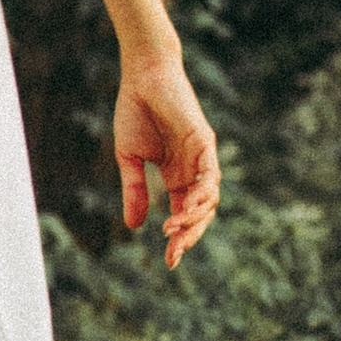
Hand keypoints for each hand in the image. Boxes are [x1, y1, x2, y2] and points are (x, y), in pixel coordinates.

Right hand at [115, 54, 219, 267]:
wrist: (142, 78)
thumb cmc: (135, 112)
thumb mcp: (129, 160)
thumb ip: (135, 191)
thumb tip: (134, 227)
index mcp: (177, 176)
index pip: (183, 214)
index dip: (178, 239)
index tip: (168, 262)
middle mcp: (194, 170)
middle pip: (200, 212)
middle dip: (189, 236)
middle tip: (173, 256)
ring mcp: (202, 157)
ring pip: (209, 197)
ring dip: (194, 218)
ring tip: (175, 232)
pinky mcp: (205, 142)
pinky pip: (210, 173)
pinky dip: (202, 192)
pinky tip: (189, 206)